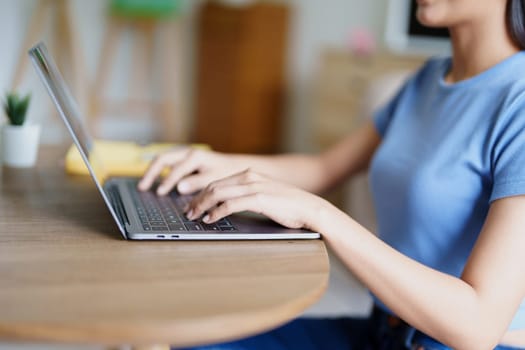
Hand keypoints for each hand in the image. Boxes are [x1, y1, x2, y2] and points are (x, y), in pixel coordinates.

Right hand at [138, 148, 244, 195]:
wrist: (235, 166)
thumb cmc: (226, 173)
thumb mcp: (214, 179)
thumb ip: (196, 183)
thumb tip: (179, 187)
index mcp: (195, 156)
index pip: (176, 169)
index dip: (167, 182)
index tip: (160, 193)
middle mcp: (188, 152)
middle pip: (162, 159)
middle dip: (151, 172)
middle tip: (142, 187)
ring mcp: (185, 155)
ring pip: (163, 160)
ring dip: (153, 171)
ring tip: (144, 185)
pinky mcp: (185, 160)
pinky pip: (168, 164)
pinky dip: (160, 172)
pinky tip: (156, 183)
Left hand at [185, 169, 329, 230]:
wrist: (309, 208)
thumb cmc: (288, 206)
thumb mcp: (264, 196)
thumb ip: (247, 197)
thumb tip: (227, 207)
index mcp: (249, 174)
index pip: (217, 182)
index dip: (201, 193)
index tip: (193, 204)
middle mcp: (249, 177)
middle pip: (213, 186)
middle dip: (197, 200)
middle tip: (188, 212)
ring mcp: (253, 187)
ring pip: (218, 193)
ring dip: (202, 206)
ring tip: (194, 216)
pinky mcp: (258, 198)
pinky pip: (230, 205)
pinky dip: (216, 212)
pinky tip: (210, 219)